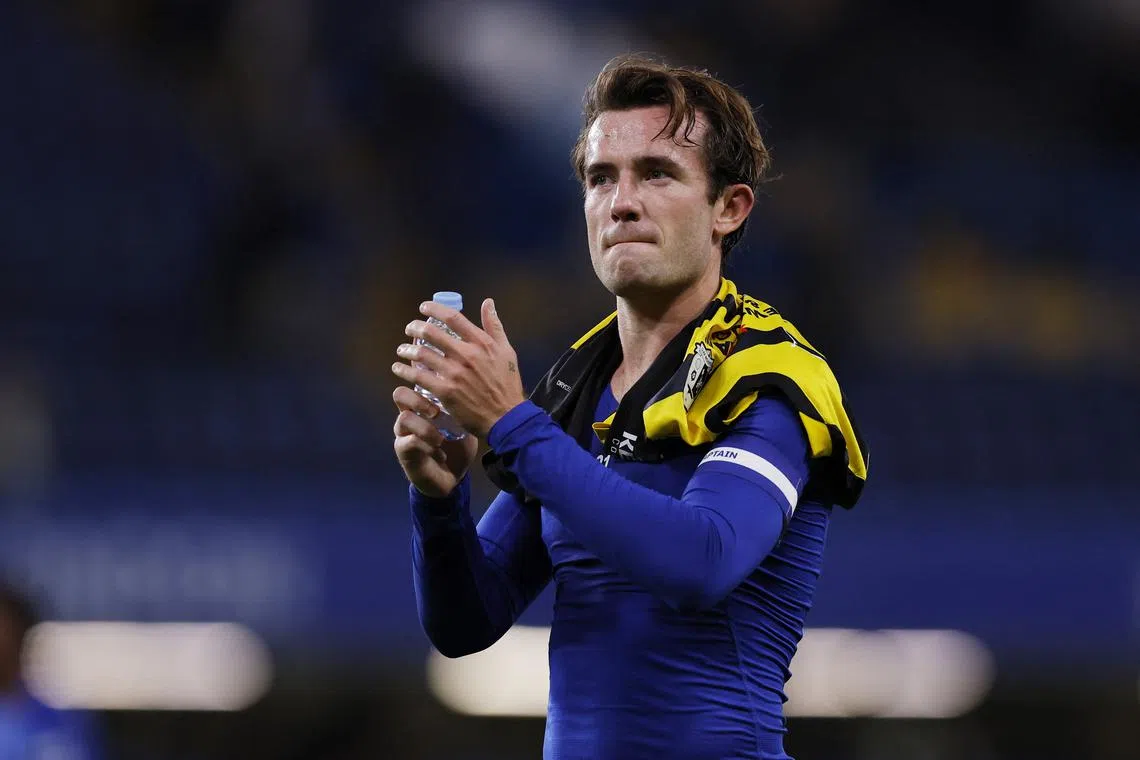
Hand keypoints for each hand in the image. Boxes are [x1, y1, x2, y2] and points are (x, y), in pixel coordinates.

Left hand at [392, 298, 525, 437]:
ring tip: (401, 350)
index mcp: (481, 343)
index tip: (423, 308)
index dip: (434, 309)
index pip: (452, 318)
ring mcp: (455, 373)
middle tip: (409, 329)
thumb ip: (494, 325)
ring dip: (406, 350)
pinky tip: (399, 369)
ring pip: (421, 354)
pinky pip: (418, 377)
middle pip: (431, 333)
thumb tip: (487, 302)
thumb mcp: (507, 351)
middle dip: (415, 328)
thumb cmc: (507, 384)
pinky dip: (405, 371)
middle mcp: (467, 355)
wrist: (506, 417)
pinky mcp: (445, 391)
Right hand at [392, 385, 478, 497]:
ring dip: (425, 428)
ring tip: (440, 439)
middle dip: (418, 400)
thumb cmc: (458, 447)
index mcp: (424, 404)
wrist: (452, 478)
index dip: (421, 374)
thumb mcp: (465, 424)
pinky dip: (427, 446)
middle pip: (400, 394)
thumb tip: (476, 384)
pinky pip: (409, 441)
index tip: (435, 375)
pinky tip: (441, 454)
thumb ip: (464, 406)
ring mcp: (404, 432)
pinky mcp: (403, 450)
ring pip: (403, 418)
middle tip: (436, 412)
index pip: (415, 384)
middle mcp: (410, 414)